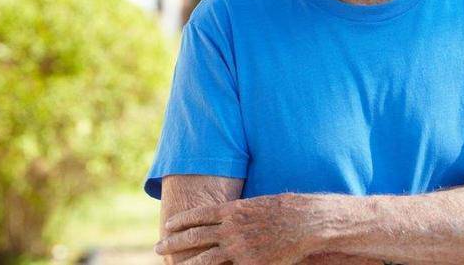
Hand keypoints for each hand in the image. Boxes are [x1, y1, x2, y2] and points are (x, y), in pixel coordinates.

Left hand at [155, 193, 324, 264]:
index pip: (199, 215)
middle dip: (174, 242)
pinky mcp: (249, 264)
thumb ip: (240, 213)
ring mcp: (239, 247)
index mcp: (233, 210)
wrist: (305, 222)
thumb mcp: (258, 204)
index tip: (168, 225)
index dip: (181, 220)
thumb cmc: (286, 211)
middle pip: (195, 235)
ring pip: (205, 258)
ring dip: (186, 263)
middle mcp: (231, 228)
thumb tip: (227, 217)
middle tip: (158, 247)